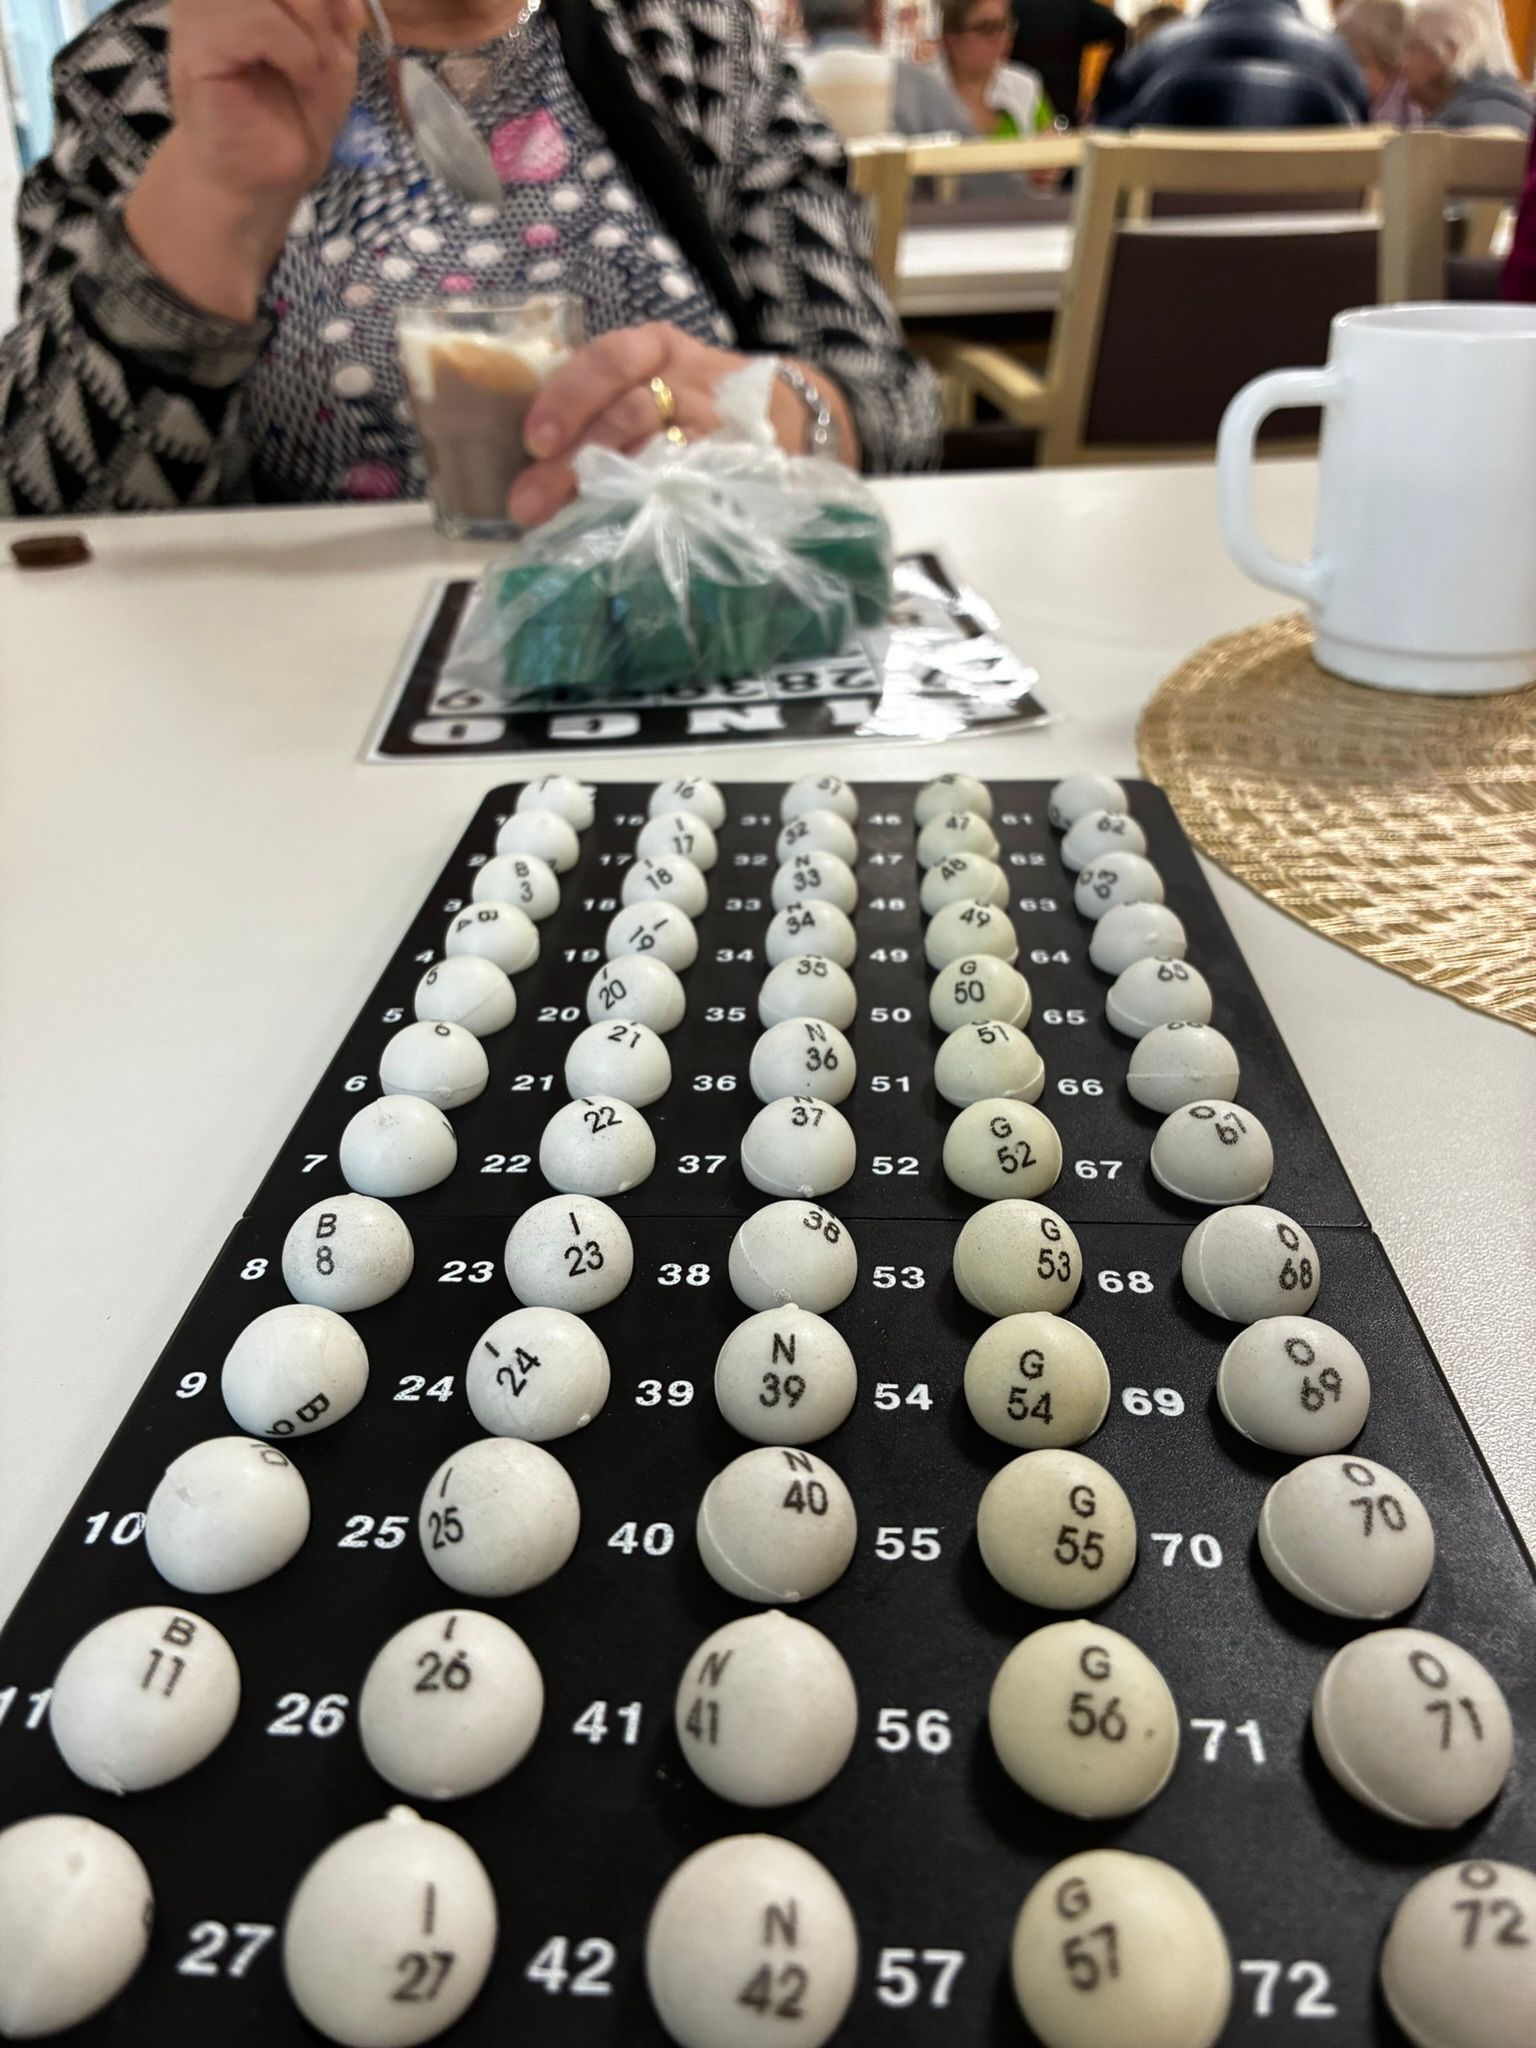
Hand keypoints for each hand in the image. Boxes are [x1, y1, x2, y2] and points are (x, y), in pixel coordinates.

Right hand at [168, 0, 362, 213]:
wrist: (265, 177)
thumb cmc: (294, 112)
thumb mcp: (331, 45)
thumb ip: (333, 4)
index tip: (346, 16)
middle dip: (318, 1)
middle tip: (331, 43)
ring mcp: (199, 8)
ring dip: (309, 24)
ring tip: (315, 64)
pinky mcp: (196, 43)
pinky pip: (257, 21)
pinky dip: (295, 49)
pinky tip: (301, 75)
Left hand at [510, 325, 748, 526]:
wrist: (789, 413)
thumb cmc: (696, 401)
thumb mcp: (652, 380)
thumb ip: (601, 405)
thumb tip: (530, 459)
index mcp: (653, 348)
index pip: (607, 360)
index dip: (568, 397)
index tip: (533, 440)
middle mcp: (684, 377)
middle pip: (625, 411)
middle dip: (574, 458)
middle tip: (530, 501)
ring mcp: (715, 420)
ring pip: (657, 449)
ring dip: (607, 487)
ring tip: (567, 520)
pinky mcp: (737, 458)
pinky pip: (693, 479)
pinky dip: (657, 502)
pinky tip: (624, 524)